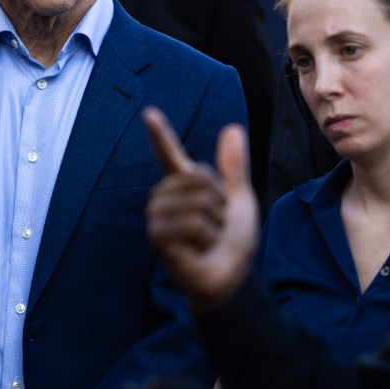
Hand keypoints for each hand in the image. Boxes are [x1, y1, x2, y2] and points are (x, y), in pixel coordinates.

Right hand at [142, 106, 258, 309]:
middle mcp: (167, 198)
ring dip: (214, 223)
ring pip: (197, 200)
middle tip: (215, 225)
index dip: (160, 134)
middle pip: (199, 177)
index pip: (169, 154)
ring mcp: (159, 217)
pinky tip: (199, 249)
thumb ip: (234, 167)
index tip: (149, 113)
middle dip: (219, 202)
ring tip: (207, 238)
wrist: (232, 275)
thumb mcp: (239, 199)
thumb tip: (232, 127)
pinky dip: (205, 237)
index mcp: (186, 186)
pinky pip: (191, 222)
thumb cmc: (232, 241)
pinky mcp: (158, 237)